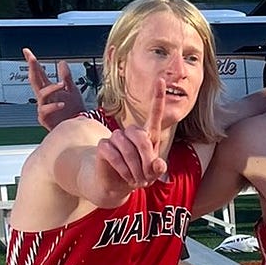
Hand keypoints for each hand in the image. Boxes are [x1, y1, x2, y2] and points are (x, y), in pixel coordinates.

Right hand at [25, 50, 84, 131]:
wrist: (79, 125)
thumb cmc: (74, 110)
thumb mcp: (72, 90)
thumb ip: (66, 77)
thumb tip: (62, 62)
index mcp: (50, 89)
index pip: (39, 73)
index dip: (33, 63)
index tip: (26, 52)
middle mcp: (44, 97)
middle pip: (35, 80)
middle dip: (33, 69)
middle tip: (31, 59)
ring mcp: (43, 107)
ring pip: (41, 94)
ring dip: (51, 88)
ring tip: (62, 85)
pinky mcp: (44, 118)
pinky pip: (45, 110)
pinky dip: (53, 106)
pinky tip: (61, 104)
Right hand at [95, 77, 168, 196]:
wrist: (117, 185)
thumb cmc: (138, 175)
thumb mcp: (152, 174)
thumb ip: (158, 168)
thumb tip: (158, 164)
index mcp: (147, 135)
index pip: (154, 114)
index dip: (158, 97)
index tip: (162, 80)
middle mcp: (131, 133)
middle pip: (140, 135)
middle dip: (146, 157)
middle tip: (148, 177)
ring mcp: (115, 137)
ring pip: (126, 147)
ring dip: (135, 167)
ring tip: (138, 180)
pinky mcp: (103, 146)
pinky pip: (114, 154)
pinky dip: (123, 168)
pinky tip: (127, 177)